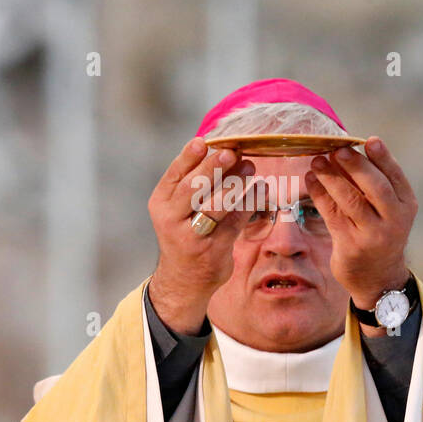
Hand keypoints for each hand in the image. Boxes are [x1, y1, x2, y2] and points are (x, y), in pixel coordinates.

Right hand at [147, 137, 257, 334]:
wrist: (183, 279)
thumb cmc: (184, 232)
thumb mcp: (178, 209)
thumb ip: (195, 183)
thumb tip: (225, 150)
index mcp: (161, 202)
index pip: (174, 175)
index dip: (189, 157)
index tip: (204, 141)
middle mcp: (172, 219)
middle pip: (193, 188)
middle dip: (213, 167)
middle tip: (232, 152)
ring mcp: (192, 236)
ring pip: (216, 205)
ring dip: (236, 183)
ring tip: (250, 167)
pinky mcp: (214, 250)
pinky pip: (235, 222)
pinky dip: (250, 203)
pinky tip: (261, 189)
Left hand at [304, 136, 416, 310]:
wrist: (378, 276)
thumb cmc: (380, 231)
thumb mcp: (388, 210)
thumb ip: (375, 183)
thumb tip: (347, 150)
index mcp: (407, 206)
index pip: (395, 177)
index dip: (383, 157)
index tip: (369, 140)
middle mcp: (394, 221)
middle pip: (375, 187)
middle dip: (355, 165)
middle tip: (337, 149)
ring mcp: (373, 235)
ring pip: (350, 200)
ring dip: (331, 177)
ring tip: (317, 161)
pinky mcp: (351, 246)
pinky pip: (332, 214)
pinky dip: (320, 194)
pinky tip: (311, 180)